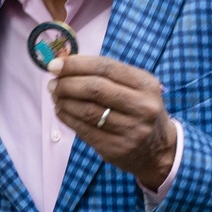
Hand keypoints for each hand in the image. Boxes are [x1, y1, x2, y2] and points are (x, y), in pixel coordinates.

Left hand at [48, 54, 176, 189]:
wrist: (158, 150)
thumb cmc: (139, 110)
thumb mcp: (135, 87)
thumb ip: (105, 74)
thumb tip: (65, 62)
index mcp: (146, 84)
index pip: (106, 68)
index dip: (77, 64)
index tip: (55, 65)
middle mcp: (141, 107)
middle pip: (95, 89)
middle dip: (67, 83)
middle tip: (53, 83)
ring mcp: (130, 130)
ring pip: (87, 111)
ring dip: (65, 101)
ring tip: (56, 96)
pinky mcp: (116, 149)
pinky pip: (84, 130)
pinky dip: (67, 118)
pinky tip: (61, 110)